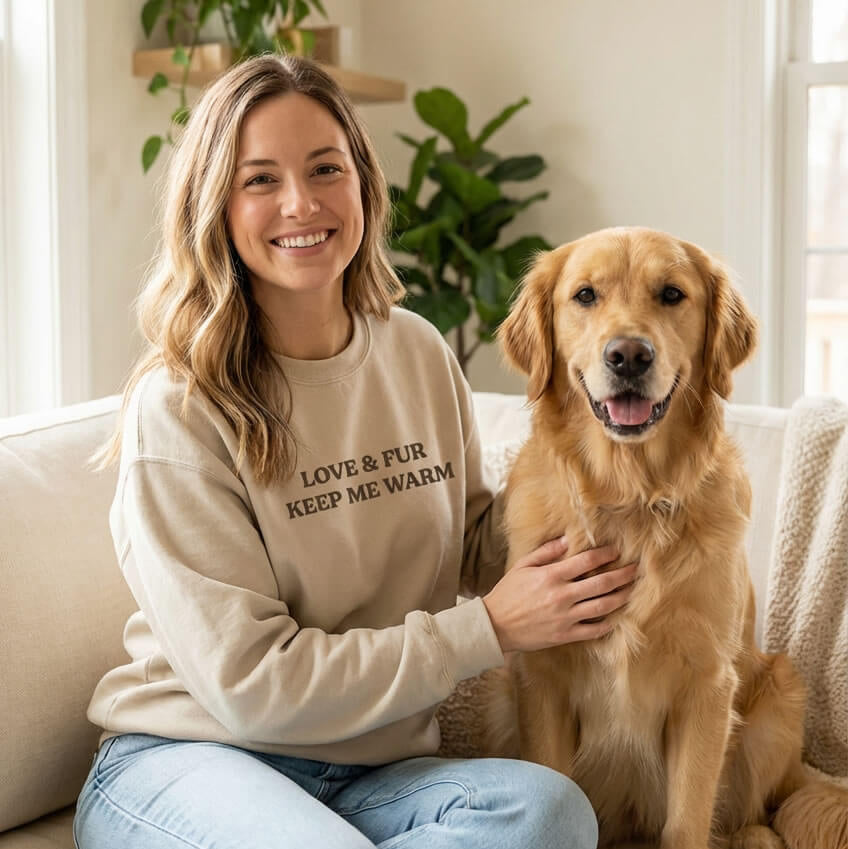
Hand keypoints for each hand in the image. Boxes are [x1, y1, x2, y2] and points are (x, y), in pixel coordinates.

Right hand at [482, 536, 636, 652]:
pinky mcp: (565, 635)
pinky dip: (607, 624)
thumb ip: (546, 553)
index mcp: (551, 576)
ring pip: (602, 606)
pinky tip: (616, 617)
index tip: (616, 551)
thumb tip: (567, 540)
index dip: (604, 554)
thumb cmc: (508, 592)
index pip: (586, 561)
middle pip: (601, 583)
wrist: (495, 625)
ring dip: (621, 597)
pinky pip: (593, 630)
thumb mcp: (523, 566)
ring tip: (632, 590)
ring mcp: (565, 617)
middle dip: (622, 575)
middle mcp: (561, 596)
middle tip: (636, 569)